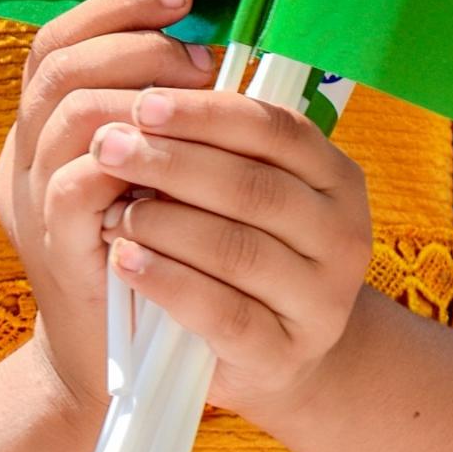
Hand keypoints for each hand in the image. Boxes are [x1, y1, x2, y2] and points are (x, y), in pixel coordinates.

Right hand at [0, 0, 217, 418]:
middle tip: (204, 58)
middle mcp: (23, 157)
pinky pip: (78, 183)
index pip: (56, 42)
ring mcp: (32, 202)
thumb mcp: (148, 173)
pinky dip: (131, 158)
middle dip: (139, 47)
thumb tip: (217, 47)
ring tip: (202, 97)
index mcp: (41, 130)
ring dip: (141, 94)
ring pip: (69, 113)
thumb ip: (160, 116)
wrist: (116, 365)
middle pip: (58, 65)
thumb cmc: (148, 255)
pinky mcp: (55, 247)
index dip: (116, 8)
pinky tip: (178, 150)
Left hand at [95, 87, 373, 421]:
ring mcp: (320, 300)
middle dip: (173, 162)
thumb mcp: (251, 195)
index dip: (207, 113)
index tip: (143, 103)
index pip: (275, 130)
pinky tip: (124, 262)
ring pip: (238, 249)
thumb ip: (220, 150)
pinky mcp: (284, 353)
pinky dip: (168, 282)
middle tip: (109, 147)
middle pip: (253, 187)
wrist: (274, 355)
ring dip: (165, 224)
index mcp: (336, 178)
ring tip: (112, 211)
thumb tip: (147, 96)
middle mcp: (342, 234)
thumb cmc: (250, 253)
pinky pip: (223, 313)